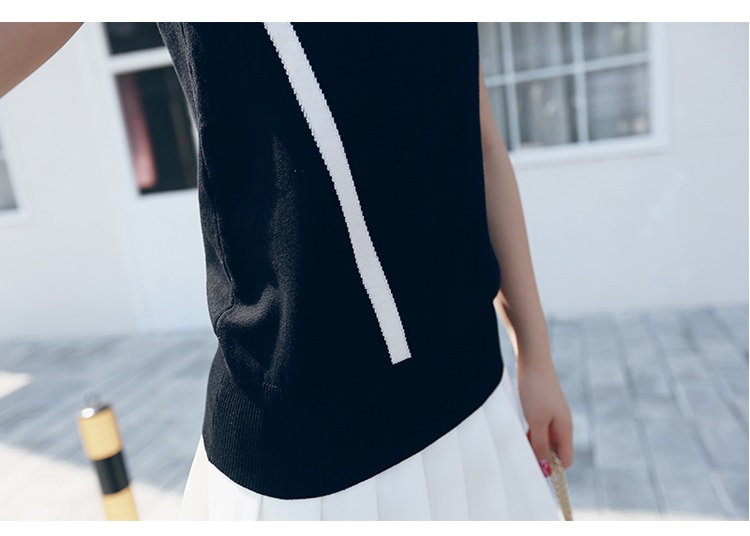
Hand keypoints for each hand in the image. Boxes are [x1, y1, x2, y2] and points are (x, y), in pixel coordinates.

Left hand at [516, 357, 573, 473]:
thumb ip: (540, 445)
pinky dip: (531, 433)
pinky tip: (519, 429)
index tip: (534, 467)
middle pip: (556, 451)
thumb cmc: (535, 390)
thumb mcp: (536, 421)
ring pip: (546, 440)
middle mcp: (562, 424)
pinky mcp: (544, 408)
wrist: (533, 361)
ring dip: (534, 444)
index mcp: (566, 429)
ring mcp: (554, 416)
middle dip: (541, 457)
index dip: (553, 468)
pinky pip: (540, 429)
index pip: (566, 460)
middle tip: (523, 453)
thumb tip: (547, 469)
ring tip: (519, 440)